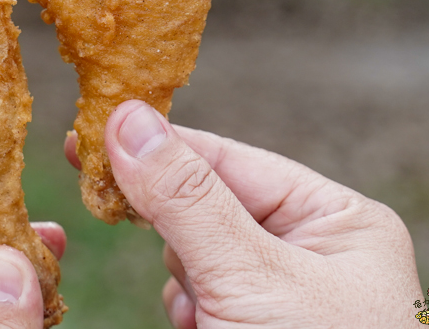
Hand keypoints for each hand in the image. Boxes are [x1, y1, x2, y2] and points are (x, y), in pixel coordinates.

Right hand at [65, 100, 421, 327]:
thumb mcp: (253, 278)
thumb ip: (186, 198)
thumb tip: (127, 120)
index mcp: (336, 219)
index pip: (230, 159)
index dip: (160, 142)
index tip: (93, 127)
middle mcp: (312, 250)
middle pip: (208, 202)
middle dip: (168, 220)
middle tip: (100, 197)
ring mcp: (282, 294)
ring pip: (194, 252)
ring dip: (181, 277)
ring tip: (201, 316)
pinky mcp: (252, 327)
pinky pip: (197, 296)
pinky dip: (186, 309)